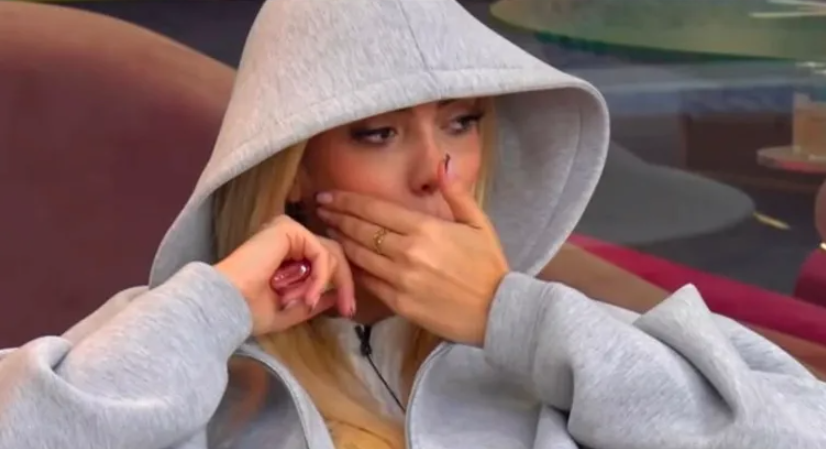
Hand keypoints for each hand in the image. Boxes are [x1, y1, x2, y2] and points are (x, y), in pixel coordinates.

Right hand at [215, 215, 355, 335]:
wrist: (227, 304)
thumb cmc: (249, 311)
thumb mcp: (291, 309)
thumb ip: (315, 299)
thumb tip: (337, 293)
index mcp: (287, 255)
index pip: (326, 262)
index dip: (342, 285)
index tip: (347, 311)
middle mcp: (289, 239)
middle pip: (334, 254)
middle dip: (344, 283)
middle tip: (348, 309)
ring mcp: (288, 231)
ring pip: (330, 254)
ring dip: (321, 284)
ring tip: (304, 302)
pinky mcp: (288, 228)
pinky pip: (320, 252)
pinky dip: (320, 276)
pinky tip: (308, 294)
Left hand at [316, 160, 508, 345]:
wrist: (498, 312)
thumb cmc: (489, 266)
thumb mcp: (479, 224)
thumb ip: (457, 194)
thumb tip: (443, 164)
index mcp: (426, 229)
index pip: (375, 210)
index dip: (348, 201)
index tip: (330, 196)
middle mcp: (408, 252)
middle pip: (361, 230)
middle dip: (336, 217)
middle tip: (320, 208)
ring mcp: (401, 279)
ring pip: (359, 256)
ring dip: (340, 241)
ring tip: (328, 230)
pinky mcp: (399, 303)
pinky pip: (368, 282)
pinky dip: (354, 268)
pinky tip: (345, 259)